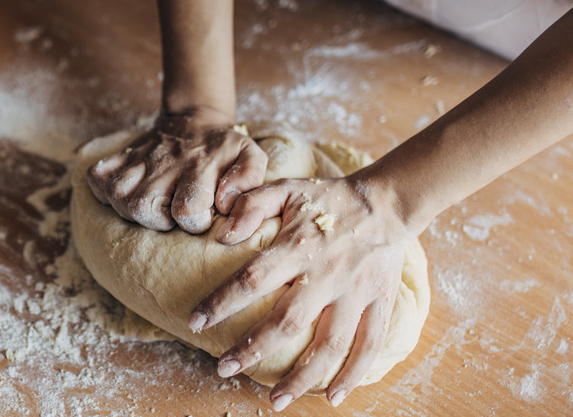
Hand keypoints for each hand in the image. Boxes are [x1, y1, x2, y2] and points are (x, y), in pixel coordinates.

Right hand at [87, 112, 266, 233]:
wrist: (196, 121)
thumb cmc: (224, 149)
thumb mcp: (250, 156)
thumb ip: (248, 180)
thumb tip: (225, 203)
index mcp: (198, 167)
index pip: (187, 211)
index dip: (196, 221)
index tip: (203, 214)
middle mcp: (165, 164)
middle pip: (143, 208)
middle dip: (159, 221)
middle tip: (173, 213)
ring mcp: (139, 161)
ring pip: (118, 198)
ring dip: (133, 210)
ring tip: (154, 206)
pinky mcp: (121, 158)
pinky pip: (97, 178)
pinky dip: (105, 191)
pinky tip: (128, 194)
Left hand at [187, 175, 417, 409]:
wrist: (387, 203)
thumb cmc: (328, 197)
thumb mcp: (287, 187)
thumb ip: (252, 204)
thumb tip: (222, 235)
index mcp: (300, 246)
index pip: (253, 278)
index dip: (222, 302)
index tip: (195, 322)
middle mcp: (328, 274)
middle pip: (288, 321)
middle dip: (253, 349)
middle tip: (224, 369)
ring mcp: (356, 293)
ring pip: (330, 344)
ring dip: (302, 377)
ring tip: (276, 400)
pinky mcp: (380, 303)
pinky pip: (369, 345)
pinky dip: (353, 374)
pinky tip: (333, 397)